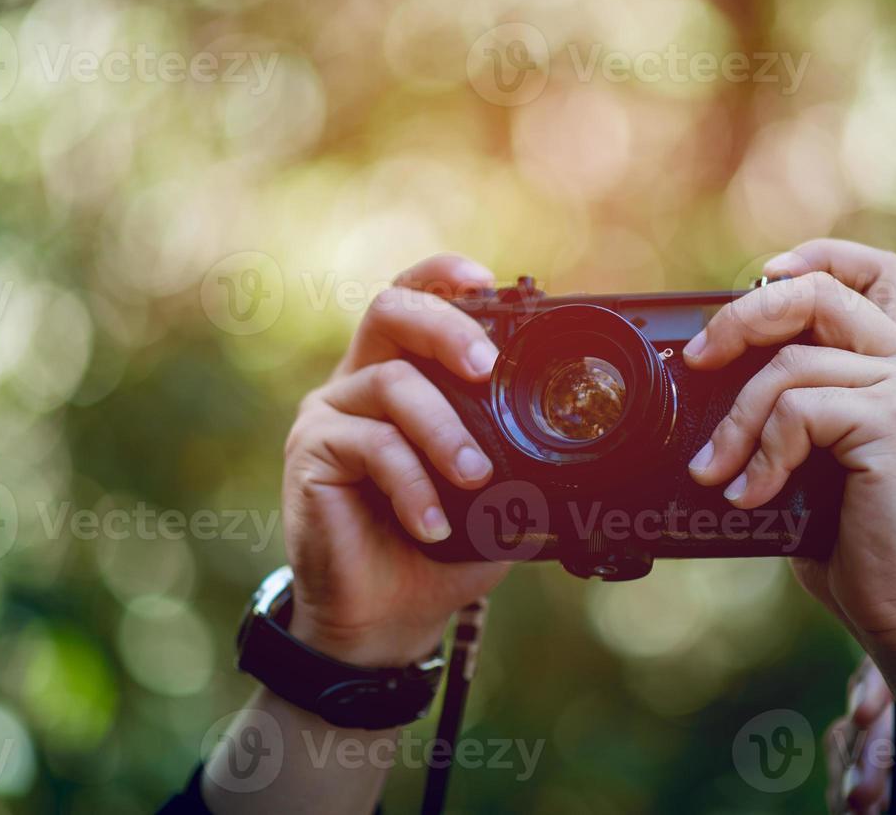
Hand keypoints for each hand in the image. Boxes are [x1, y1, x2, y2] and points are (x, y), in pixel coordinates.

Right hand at [280, 253, 507, 668]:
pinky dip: (412, 482)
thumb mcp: (499, 496)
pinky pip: (369, 444)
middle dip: (445, 326)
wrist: (389, 618)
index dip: (444, 277)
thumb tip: (585, 449)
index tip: (489, 283)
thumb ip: (522, 457)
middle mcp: (362, 381)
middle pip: (391, 311)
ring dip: (444, 429)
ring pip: (391, 383)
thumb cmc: (444, 550)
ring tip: (477, 478)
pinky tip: (432, 524)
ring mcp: (332, 414)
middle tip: (485, 366)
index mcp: (405, 375)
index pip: (417, 302)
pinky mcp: (310, 453)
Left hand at [685, 238, 895, 646]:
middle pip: (815, 294)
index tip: (763, 276)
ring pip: (790, 363)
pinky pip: (798, 409)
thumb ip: (795, 401)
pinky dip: (759, 454)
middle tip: (697, 362)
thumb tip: (710, 371)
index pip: (873, 270)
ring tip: (714, 470)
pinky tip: (750, 494)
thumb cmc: (853, 536)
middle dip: (741, 320)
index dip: (815, 256)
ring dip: (735, 421)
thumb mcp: (817, 451)